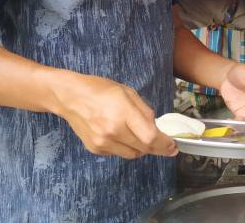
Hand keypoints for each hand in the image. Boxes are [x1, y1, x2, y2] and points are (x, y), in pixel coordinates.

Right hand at [53, 73, 176, 158]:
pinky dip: (126, 147)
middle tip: (164, 143)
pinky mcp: (95, 148)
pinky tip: (121, 135)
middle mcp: (112, 131)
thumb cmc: (100, 90)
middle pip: (144, 149)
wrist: (70, 97)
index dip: (165, 144)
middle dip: (157, 147)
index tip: (174, 146)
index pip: (150, 137)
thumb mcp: (128, 92)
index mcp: (123, 113)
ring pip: (132, 155)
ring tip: (140, 136)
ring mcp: (102, 142)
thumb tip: (156, 127)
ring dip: (142, 149)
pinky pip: (118, 153)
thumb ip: (144, 111)